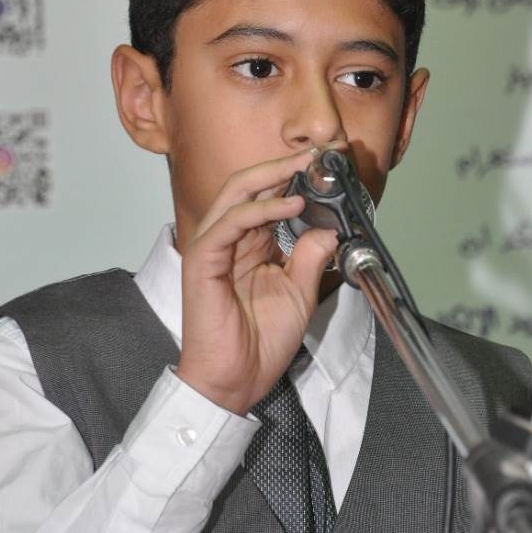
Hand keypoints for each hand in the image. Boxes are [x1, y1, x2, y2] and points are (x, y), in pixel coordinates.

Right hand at [176, 149, 337, 413]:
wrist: (236, 380)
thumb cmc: (259, 343)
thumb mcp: (300, 293)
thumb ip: (311, 257)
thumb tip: (329, 227)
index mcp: (250, 244)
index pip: (270, 197)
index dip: (296, 177)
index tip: (327, 163)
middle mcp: (229, 239)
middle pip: (251, 185)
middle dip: (285, 165)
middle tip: (317, 152)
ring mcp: (212, 246)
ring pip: (238, 194)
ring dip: (274, 177)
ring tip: (305, 167)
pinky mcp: (202, 259)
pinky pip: (230, 222)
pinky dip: (260, 209)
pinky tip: (289, 204)